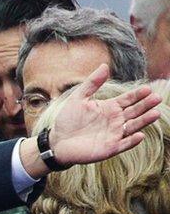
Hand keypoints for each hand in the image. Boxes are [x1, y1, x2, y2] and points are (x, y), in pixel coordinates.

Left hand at [21, 64, 161, 177]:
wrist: (57, 141)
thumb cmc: (68, 120)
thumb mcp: (78, 98)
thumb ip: (91, 83)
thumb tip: (104, 65)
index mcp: (110, 107)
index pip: (128, 99)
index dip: (138, 94)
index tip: (147, 88)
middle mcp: (116, 120)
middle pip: (135, 111)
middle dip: (146, 105)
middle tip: (157, 98)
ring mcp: (114, 134)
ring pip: (133, 126)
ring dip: (144, 121)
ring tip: (155, 113)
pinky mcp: (109, 148)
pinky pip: (123, 144)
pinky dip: (132, 141)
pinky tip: (140, 135)